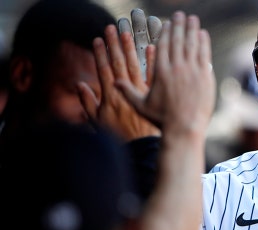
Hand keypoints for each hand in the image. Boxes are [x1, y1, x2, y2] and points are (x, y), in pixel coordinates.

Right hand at [78, 24, 160, 140]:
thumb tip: (79, 85)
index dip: (100, 54)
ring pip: (135, 65)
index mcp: (110, 96)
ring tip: (127, 34)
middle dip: (114, 45)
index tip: (98, 40)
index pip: (103, 69)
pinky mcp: (154, 95)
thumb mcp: (97, 121)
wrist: (141, 148)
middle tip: (112, 29)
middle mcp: (125, 92)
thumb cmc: (118, 137)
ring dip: (130, 48)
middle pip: (118, 63)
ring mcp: (141, 92)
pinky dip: (152, 62)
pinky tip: (152, 48)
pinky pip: (153, 75)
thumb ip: (88, 102)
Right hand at [116, 12, 215, 135]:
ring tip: (192, 18)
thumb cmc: (162, 120)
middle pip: (177, 40)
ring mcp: (191, 70)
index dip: (166, 32)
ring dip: (192, 28)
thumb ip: (128, 92)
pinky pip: (204, 54)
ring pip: (191, 43)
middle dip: (178, 24)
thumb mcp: (141, 106)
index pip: (163, 45)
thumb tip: (113, 82)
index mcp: (160, 71)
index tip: (167, 23)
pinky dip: (203, 42)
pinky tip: (203, 33)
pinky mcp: (205, 76)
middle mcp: (176, 67)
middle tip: (180, 14)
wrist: (184, 128)